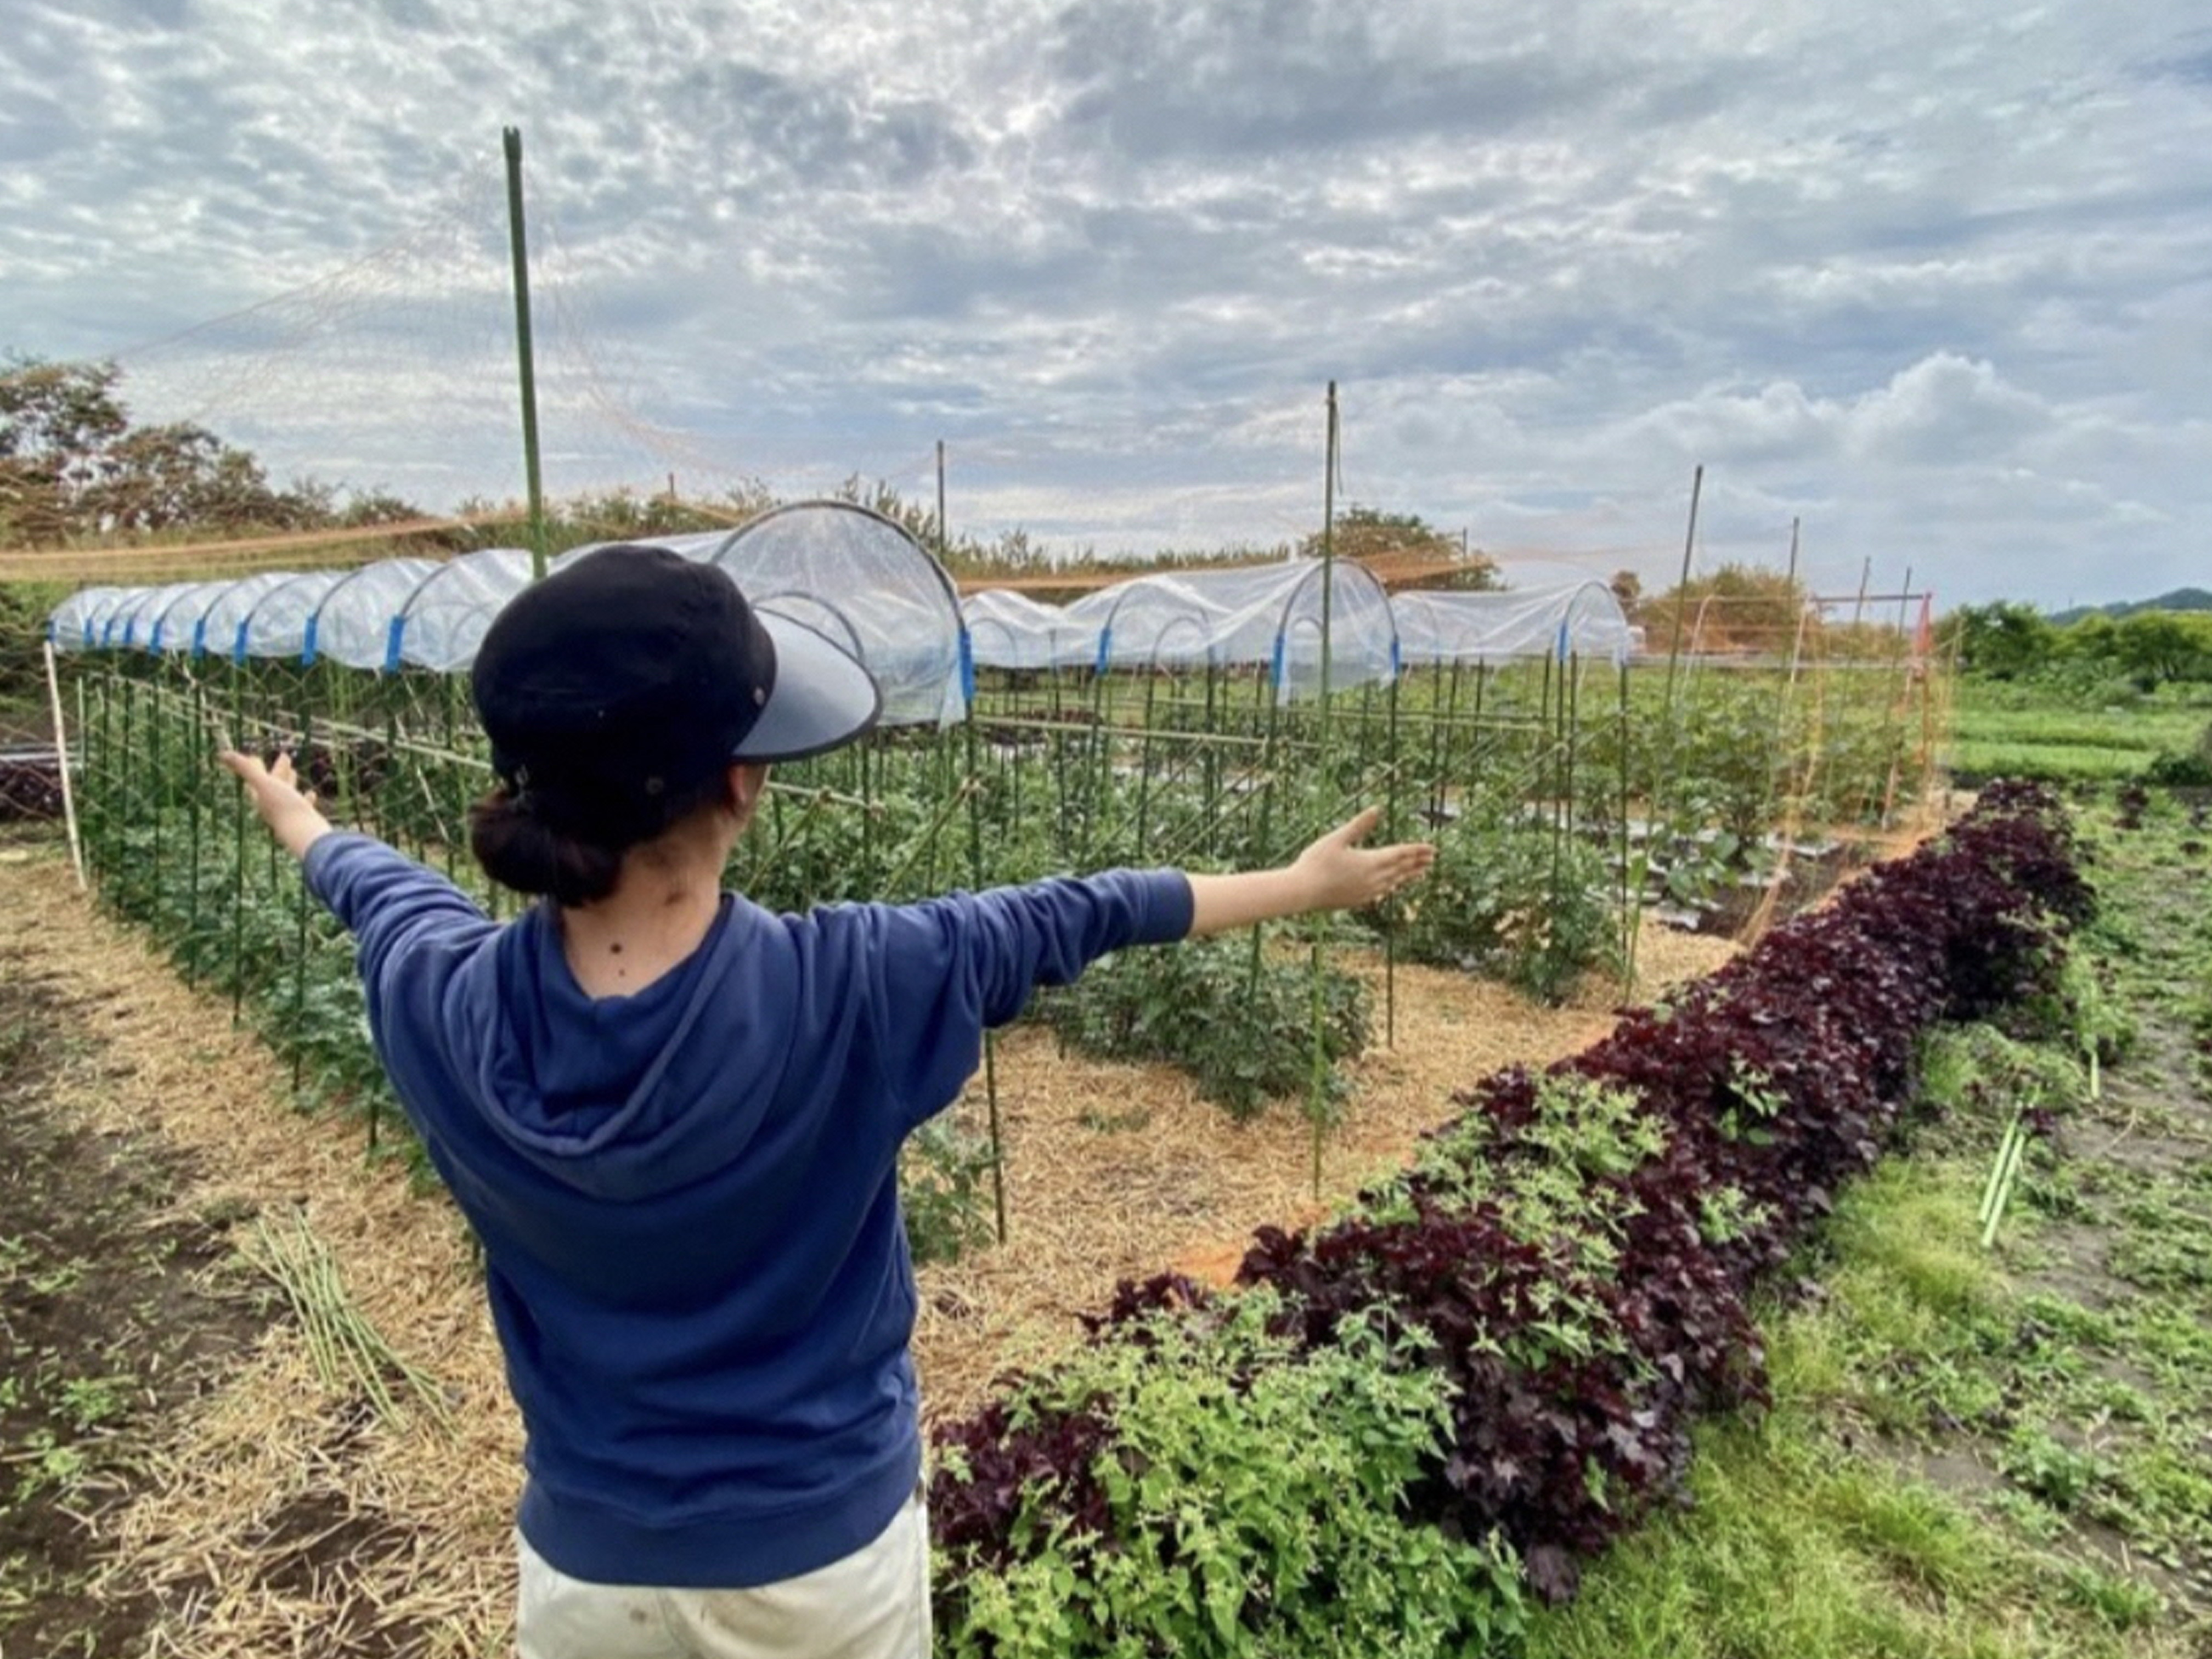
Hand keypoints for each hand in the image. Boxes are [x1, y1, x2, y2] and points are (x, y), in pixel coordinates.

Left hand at [219, 749, 331, 861]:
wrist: (304, 832)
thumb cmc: (283, 807)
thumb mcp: (264, 784)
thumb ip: (245, 769)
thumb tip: (222, 753)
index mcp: (260, 798)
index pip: (255, 779)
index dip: (254, 767)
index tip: (255, 757)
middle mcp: (272, 806)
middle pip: (272, 784)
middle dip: (277, 770)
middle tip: (284, 756)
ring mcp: (288, 813)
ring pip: (287, 794)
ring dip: (289, 781)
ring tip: (294, 772)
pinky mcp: (302, 818)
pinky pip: (302, 805)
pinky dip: (305, 797)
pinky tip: (311, 794)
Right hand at [1289, 807, 1434, 912]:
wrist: (1302, 892)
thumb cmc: (1315, 862)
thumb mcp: (1337, 838)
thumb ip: (1359, 825)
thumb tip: (1377, 809)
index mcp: (1370, 861)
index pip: (1400, 854)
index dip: (1417, 850)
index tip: (1433, 848)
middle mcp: (1373, 879)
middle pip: (1401, 869)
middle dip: (1418, 863)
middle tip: (1433, 859)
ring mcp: (1366, 892)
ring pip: (1394, 882)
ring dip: (1408, 876)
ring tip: (1420, 873)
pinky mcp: (1358, 900)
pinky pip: (1382, 892)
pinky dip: (1392, 886)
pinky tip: (1392, 886)